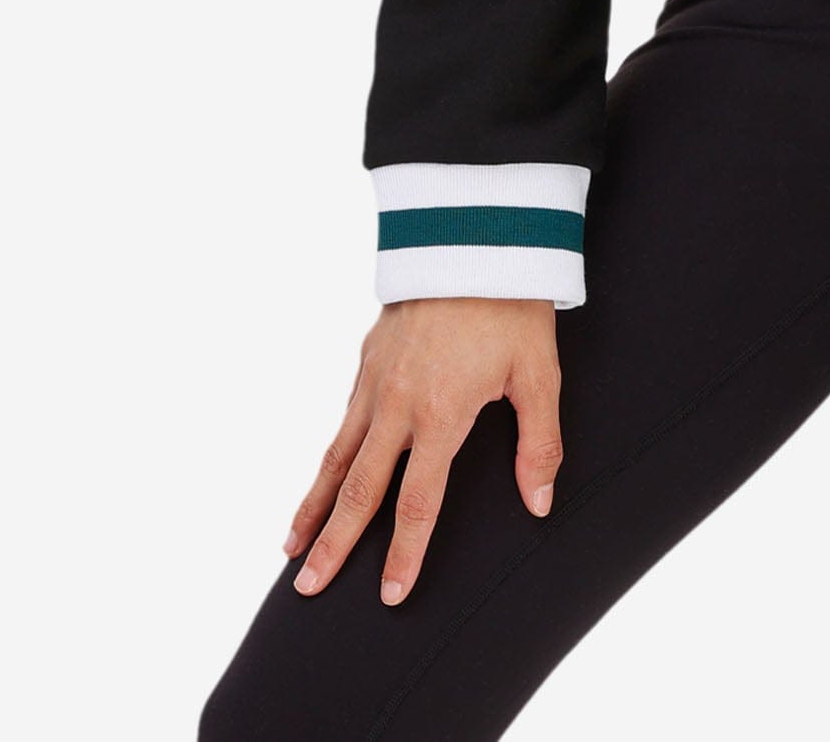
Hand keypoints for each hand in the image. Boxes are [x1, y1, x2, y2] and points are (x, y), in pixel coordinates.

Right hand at [285, 298, 565, 603]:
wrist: (472, 234)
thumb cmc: (512, 305)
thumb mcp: (539, 373)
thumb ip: (539, 443)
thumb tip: (539, 504)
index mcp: (441, 415)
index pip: (417, 503)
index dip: (404, 553)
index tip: (390, 595)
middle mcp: (397, 404)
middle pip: (359, 490)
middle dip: (332, 544)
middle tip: (306, 589)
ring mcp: (375, 379)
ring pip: (336, 455)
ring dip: (313, 504)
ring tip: (290, 546)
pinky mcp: (367, 356)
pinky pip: (341, 418)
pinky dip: (326, 456)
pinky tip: (323, 474)